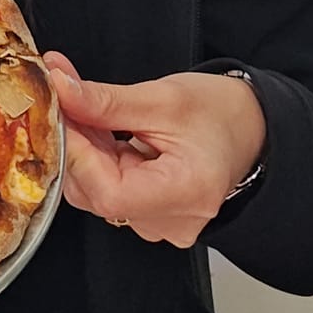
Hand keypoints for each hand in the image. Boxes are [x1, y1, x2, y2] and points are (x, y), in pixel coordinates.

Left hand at [44, 54, 265, 246]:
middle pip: (96, 195)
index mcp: (186, 193)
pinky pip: (110, 194)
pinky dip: (100, 163)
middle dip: (76, 146)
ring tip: (95, 116)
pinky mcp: (152, 218)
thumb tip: (58, 87)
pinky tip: (107, 137)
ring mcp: (162, 225)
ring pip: (96, 194)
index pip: (108, 192)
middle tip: (68, 102)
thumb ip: (104, 100)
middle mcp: (173, 222)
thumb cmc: (222, 113)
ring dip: (86, 153)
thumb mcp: (163, 98)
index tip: (59, 113)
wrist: (253, 129)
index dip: (75, 153)